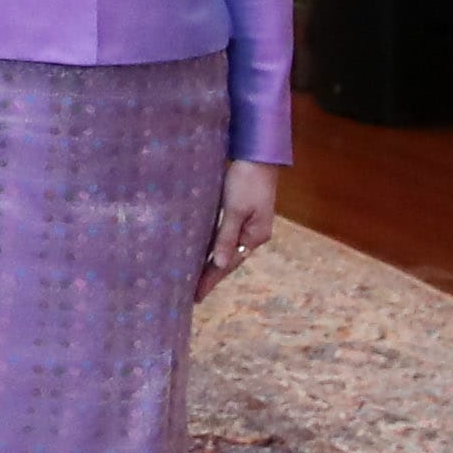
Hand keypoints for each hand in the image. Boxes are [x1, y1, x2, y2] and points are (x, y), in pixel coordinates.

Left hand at [197, 158, 278, 299]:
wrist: (259, 155)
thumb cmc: (246, 180)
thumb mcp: (234, 209)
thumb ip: (226, 236)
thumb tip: (220, 264)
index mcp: (255, 236)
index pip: (229, 264)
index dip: (211, 280)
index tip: (196, 296)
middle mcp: (254, 233)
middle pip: (230, 259)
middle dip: (212, 275)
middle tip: (193, 292)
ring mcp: (251, 223)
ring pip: (228, 247)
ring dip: (213, 261)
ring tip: (196, 276)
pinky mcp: (243, 212)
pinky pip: (227, 234)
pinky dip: (216, 244)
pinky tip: (205, 249)